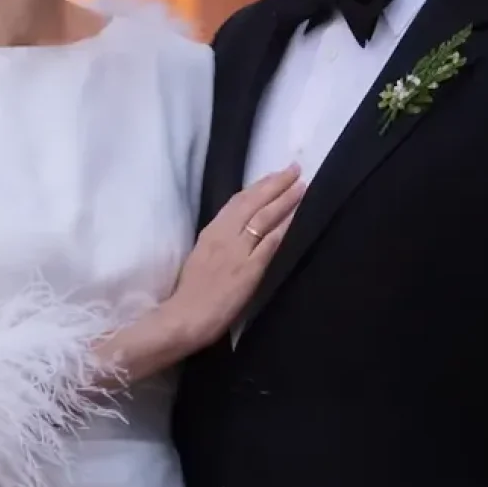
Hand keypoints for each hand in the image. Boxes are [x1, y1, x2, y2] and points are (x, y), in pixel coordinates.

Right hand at [166, 165, 304, 348]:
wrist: (186, 316)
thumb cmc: (190, 292)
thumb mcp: (201, 255)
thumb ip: (219, 241)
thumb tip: (237, 229)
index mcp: (211, 231)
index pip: (238, 201)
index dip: (258, 186)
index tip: (274, 174)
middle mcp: (225, 235)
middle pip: (253, 202)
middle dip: (275, 184)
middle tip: (294, 170)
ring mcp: (238, 251)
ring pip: (264, 218)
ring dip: (285, 200)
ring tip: (301, 186)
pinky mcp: (250, 269)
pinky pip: (270, 243)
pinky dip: (284, 227)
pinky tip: (297, 217)